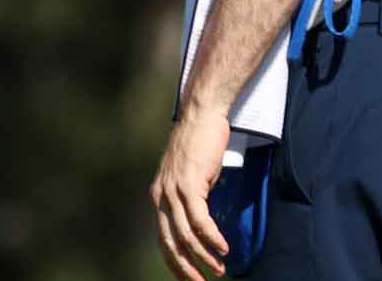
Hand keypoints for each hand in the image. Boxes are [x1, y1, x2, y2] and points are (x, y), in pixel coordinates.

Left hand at [150, 108, 231, 278]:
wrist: (201, 116)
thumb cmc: (199, 144)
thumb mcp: (189, 177)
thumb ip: (190, 199)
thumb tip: (201, 225)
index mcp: (159, 196)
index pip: (163, 238)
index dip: (175, 262)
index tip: (188, 278)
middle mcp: (161, 195)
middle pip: (170, 242)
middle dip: (186, 268)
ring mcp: (173, 190)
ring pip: (185, 235)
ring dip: (203, 256)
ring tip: (219, 269)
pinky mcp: (188, 184)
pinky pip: (200, 220)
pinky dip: (211, 237)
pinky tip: (223, 248)